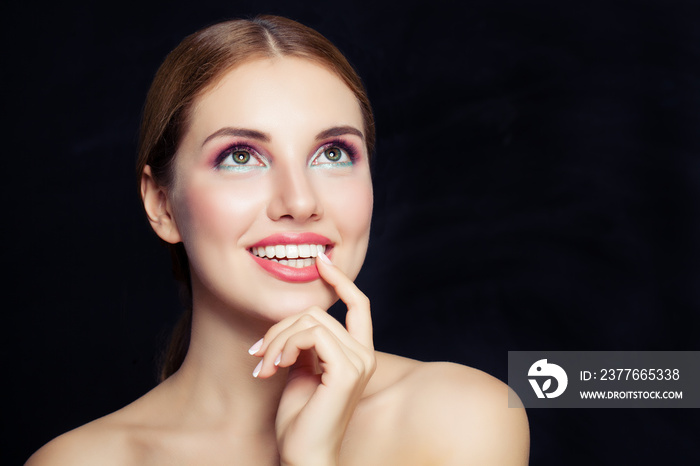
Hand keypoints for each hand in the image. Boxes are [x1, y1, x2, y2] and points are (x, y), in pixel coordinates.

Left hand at [249, 252, 375, 465]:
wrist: (304, 455)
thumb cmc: (300, 419)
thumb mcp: (300, 371)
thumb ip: (303, 344)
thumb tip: (290, 321)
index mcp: (356, 353)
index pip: (359, 305)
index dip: (341, 281)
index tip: (320, 261)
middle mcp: (364, 355)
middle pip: (318, 312)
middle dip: (280, 328)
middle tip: (258, 354)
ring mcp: (359, 362)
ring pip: (310, 320)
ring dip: (277, 339)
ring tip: (262, 365)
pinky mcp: (347, 371)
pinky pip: (311, 335)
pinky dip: (285, 346)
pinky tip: (273, 366)